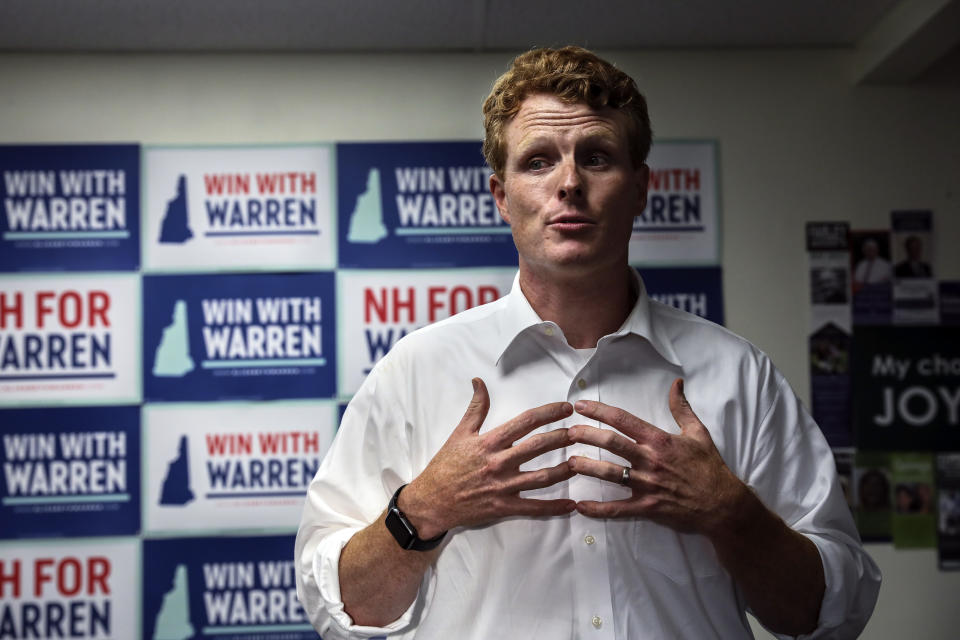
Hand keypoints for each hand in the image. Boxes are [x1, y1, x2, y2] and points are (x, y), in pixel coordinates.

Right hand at [400, 378, 576, 538]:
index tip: (566, 408)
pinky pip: (533, 508)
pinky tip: (571, 505)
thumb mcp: (459, 433)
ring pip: (541, 477)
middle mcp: (499, 463)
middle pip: (538, 446)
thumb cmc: (445, 466)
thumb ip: (475, 408)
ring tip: (582, 462)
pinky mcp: (503, 507)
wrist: (431, 501)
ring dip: (564, 470)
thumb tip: (479, 381)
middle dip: (562, 437)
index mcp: (489, 442)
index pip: (524, 422)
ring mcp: (503, 487)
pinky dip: (554, 507)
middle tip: (581, 431)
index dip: (548, 413)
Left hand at [567, 378, 747, 536]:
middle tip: (567, 432)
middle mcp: (651, 460)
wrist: (723, 505)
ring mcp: (648, 485)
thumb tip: (676, 383)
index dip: (600, 411)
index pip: (624, 420)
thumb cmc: (710, 467)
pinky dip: (598, 509)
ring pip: (610, 474)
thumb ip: (682, 408)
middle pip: (611, 444)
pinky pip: (618, 509)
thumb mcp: (698, 433)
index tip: (580, 406)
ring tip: (568, 463)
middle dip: (586, 436)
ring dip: (587, 468)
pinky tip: (580, 506)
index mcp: (659, 440)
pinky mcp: (647, 507)